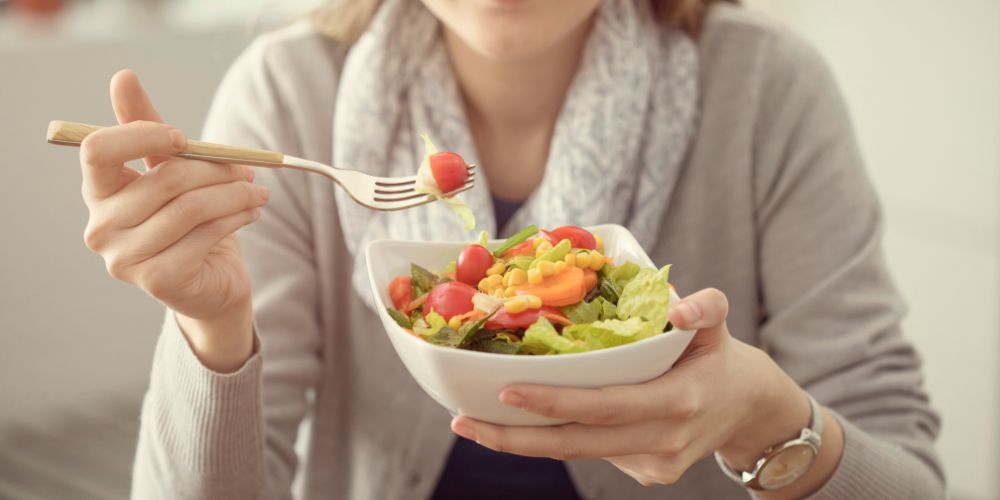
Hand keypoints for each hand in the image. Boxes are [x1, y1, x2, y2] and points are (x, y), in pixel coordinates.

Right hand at [79, 70, 266, 371]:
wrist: (211, 283)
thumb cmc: (189, 221)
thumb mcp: (171, 171)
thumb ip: (148, 129)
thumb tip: (123, 77)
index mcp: (98, 192)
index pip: (98, 150)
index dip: (142, 135)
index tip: (182, 137)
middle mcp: (101, 227)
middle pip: (162, 179)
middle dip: (215, 169)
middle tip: (248, 169)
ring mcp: (126, 259)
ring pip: (190, 208)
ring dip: (234, 194)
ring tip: (258, 191)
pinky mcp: (158, 281)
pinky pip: (205, 234)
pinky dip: (236, 217)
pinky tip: (251, 212)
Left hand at [450, 288, 824, 490]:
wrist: (748, 410)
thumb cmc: (718, 357)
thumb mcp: (720, 324)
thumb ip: (707, 307)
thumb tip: (680, 305)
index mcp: (677, 402)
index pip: (604, 406)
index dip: (554, 402)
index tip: (507, 391)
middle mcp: (662, 440)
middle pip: (577, 444)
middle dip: (516, 437)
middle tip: (463, 421)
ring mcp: (653, 464)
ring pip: (578, 453)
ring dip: (524, 441)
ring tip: (474, 423)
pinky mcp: (646, 474)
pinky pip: (592, 452)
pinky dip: (557, 437)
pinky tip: (526, 421)